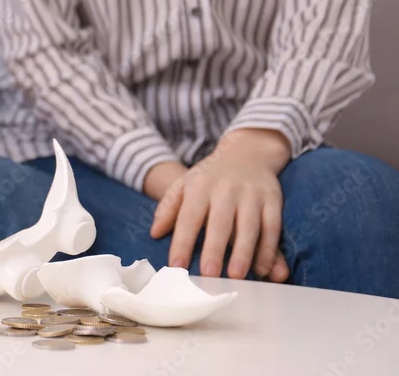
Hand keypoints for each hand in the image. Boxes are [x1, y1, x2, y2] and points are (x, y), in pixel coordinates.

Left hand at [149, 129, 290, 281]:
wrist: (247, 152)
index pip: (188, 217)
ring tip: (236, 276)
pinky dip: (269, 249)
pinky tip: (263, 269)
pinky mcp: (273, 200)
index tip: (176, 266)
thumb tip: (155, 233)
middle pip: (220, 223)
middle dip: (214, 250)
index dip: (181, 242)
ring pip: (249, 227)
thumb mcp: (185, 184)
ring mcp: (251, 194)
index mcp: (200, 186)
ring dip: (244, 253)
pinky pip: (272, 227)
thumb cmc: (210, 176)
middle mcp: (226, 189)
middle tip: (209, 275)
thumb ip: (169, 207)